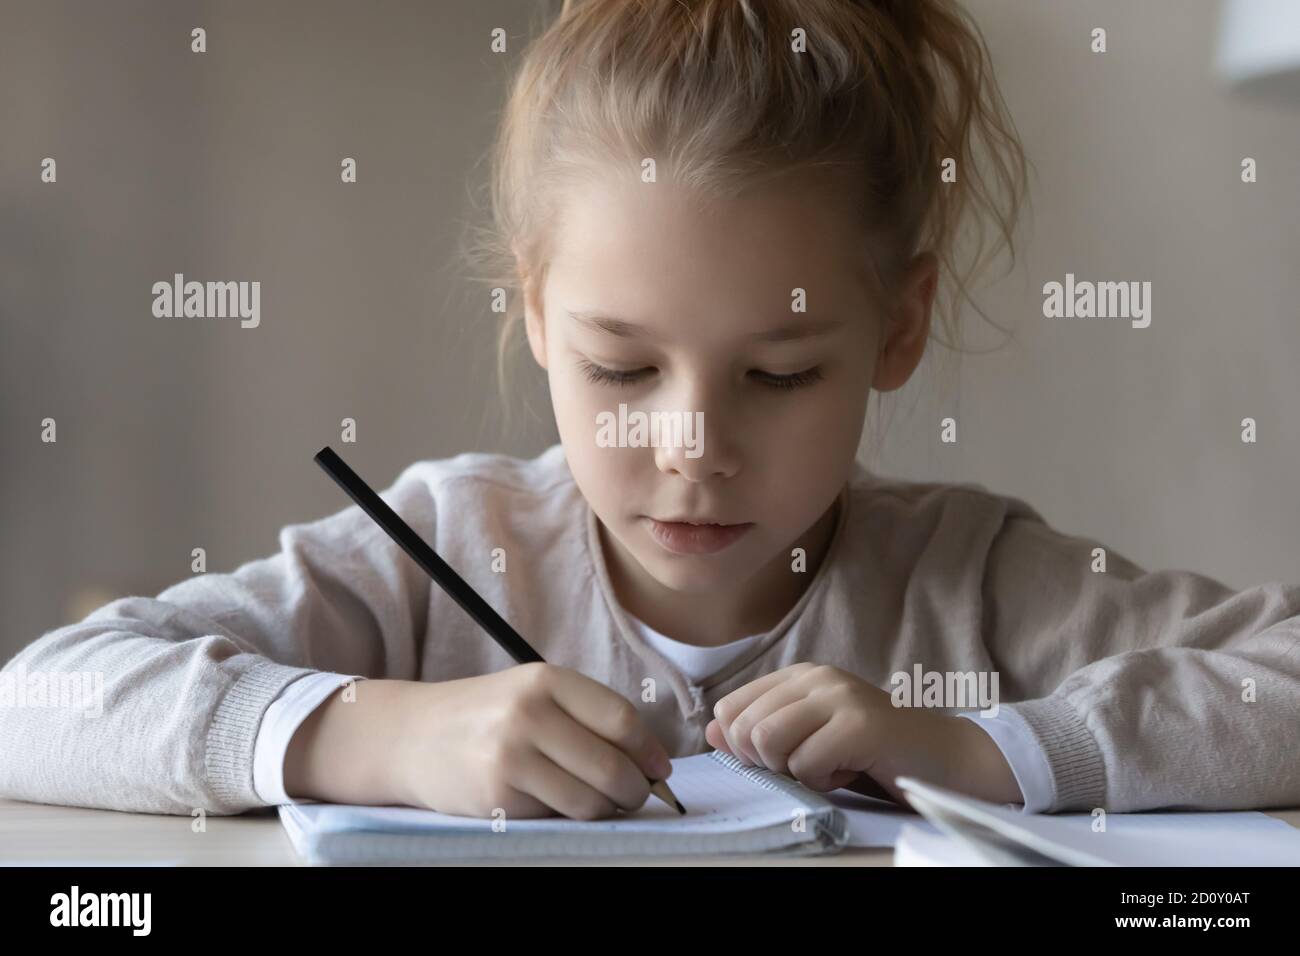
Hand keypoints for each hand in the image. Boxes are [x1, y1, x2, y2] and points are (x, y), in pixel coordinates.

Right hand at [393, 663, 673, 819]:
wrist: (412, 736)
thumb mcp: (532, 693)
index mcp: (545, 680)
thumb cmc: (485, 715)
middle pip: (612, 766)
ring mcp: (510, 757)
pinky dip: (566, 816)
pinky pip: (555, 817)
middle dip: (635, 790)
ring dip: (606, 810)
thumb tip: (649, 761)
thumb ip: (586, 716)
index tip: (659, 768)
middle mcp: (528, 714)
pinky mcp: (496, 797)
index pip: (621, 719)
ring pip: (589, 801)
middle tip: (636, 795)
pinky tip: (554, 801)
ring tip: (600, 802)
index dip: (649, 750)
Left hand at [704, 662, 1022, 805]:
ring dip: (795, 771)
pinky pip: (806, 763)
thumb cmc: (872, 753)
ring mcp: (839, 697)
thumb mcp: (809, 738)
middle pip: (745, 728)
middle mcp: (816, 677)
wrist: (943, 758)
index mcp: (799, 676)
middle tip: (807, 765)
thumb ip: (760, 730)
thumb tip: (710, 730)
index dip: (741, 746)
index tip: (779, 758)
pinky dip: (824, 780)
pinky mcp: (860, 725)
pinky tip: (851, 769)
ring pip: (768, 742)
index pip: (730, 709)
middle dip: (768, 762)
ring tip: (829, 765)